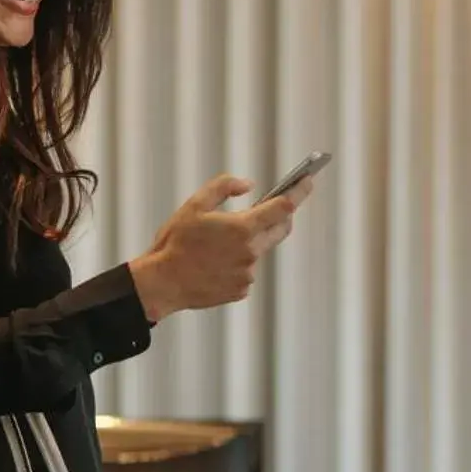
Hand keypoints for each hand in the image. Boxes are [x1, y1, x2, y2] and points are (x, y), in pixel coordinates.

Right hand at [129, 173, 313, 322]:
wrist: (162, 283)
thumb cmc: (175, 242)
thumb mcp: (195, 204)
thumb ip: (224, 187)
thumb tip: (248, 184)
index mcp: (243, 228)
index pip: (283, 207)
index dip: (298, 192)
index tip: (308, 181)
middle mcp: (251, 251)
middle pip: (281, 229)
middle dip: (280, 216)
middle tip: (269, 207)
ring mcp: (248, 273)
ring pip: (259, 250)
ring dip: (249, 242)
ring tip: (217, 244)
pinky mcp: (241, 290)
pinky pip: (246, 271)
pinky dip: (237, 263)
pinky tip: (213, 263)